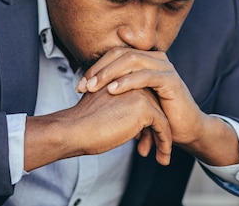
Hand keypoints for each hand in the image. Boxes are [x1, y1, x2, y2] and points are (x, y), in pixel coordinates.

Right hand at [24, 85, 171, 170]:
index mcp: (121, 80)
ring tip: (162, 156)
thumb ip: (118, 108)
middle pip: (154, 107)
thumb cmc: (81, 124)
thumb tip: (133, 126)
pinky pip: (162, 126)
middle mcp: (132, 82)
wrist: (73, 129)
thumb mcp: (102, 109)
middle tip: (154, 148)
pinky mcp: (144, 108)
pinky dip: (165, 143)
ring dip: (162, 138)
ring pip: (160, 117)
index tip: (144, 139)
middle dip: (155, 130)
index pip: (143, 99)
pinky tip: (163, 158)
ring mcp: (140, 93)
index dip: (145, 121)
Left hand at [76, 47, 204, 145]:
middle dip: (99, 69)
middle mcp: (155, 59)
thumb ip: (116, 88)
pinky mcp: (171, 80)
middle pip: (121, 54)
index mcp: (145, 59)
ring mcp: (164, 67)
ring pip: (131, 61)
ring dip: (109, 74)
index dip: (96, 66)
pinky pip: (146, 76)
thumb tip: (87, 86)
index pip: (115, 54)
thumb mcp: (133, 99)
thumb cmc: (157, 115)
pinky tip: (112, 90)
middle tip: (83, 86)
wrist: (184, 130)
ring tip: (93, 87)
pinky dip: (127, 82)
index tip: (79, 85)